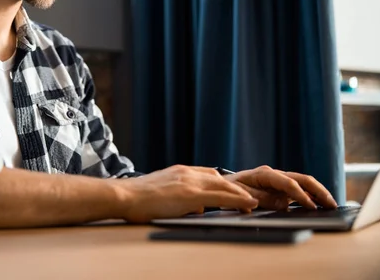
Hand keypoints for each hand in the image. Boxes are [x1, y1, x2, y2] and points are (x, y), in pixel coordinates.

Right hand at [119, 165, 258, 222]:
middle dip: (237, 188)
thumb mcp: (161, 194)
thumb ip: (179, 197)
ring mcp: (189, 181)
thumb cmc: (136, 199)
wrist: (124, 196)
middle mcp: (186, 172)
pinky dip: (237, 199)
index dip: (223, 183)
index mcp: (178, 172)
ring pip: (224, 185)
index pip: (208, 174)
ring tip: (254, 202)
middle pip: (219, 178)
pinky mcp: (190, 194)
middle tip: (251, 197)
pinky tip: (248, 204)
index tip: (233, 190)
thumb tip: (196, 207)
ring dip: (241, 194)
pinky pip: (221, 196)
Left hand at [225, 166, 337, 210]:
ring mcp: (278, 179)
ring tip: (332, 204)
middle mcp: (273, 174)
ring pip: (303, 182)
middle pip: (302, 179)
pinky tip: (320, 205)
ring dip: (318, 192)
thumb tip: (283, 203)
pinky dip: (311, 195)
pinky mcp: (279, 186)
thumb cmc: (229, 190)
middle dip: (318, 191)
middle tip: (332, 204)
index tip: (311, 206)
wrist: (221, 186)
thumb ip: (261, 199)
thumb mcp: (241, 196)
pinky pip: (298, 189)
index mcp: (264, 174)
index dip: (300, 195)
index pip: (287, 183)